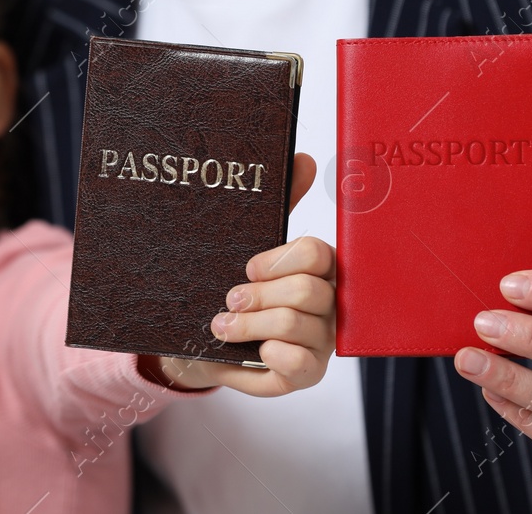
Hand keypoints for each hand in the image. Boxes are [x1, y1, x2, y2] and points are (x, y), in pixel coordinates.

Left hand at [142, 152, 336, 396]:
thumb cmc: (234, 288)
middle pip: (305, 290)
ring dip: (249, 325)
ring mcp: (321, 341)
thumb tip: (300, 158)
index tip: (247, 267)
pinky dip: (266, 354)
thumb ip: (280, 203)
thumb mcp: (248, 244)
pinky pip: (297, 364)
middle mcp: (330, 304)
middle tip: (230, 299)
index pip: (318, 254)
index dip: (279, 259)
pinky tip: (248, 351)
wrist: (201, 341)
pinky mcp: (306, 374)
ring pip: (293, 324)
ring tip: (224, 325)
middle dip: (258, 295)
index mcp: (321, 269)